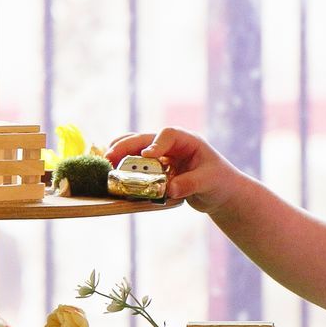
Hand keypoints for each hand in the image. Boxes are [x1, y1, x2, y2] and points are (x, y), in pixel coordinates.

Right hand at [105, 128, 244, 213]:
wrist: (221, 192)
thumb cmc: (220, 182)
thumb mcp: (209, 182)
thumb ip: (190, 184)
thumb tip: (169, 189)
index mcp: (188, 140)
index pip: (169, 134)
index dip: (156, 143)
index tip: (146, 155)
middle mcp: (172, 145)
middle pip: (145, 138)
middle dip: (127, 145)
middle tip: (109, 156)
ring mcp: (162, 155)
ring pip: (137, 147)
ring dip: (121, 152)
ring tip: (105, 161)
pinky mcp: (156, 167)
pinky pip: (136, 162)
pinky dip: (124, 164)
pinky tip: (111, 170)